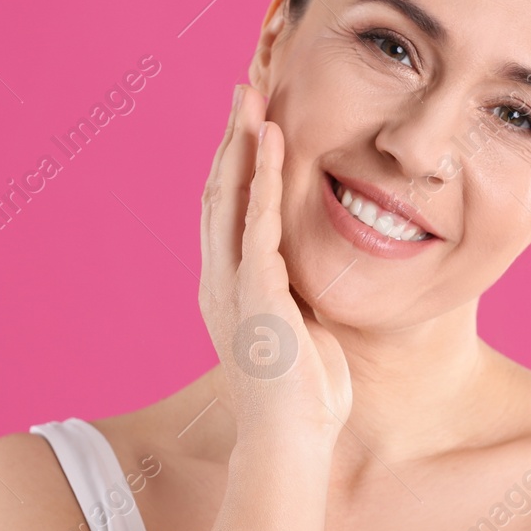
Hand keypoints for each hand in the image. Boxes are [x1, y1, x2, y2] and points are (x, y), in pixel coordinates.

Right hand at [199, 84, 351, 446]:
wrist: (293, 441)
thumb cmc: (304, 396)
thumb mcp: (300, 329)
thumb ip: (296, 294)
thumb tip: (313, 272)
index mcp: (227, 287)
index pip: (225, 210)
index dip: (234, 161)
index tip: (249, 120)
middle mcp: (218, 279)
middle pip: (218, 191)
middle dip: (230, 138)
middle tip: (244, 89)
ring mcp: (231, 284)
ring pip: (229, 196)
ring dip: (241, 142)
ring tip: (252, 96)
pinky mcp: (254, 292)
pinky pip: (256, 221)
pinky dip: (262, 176)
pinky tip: (272, 138)